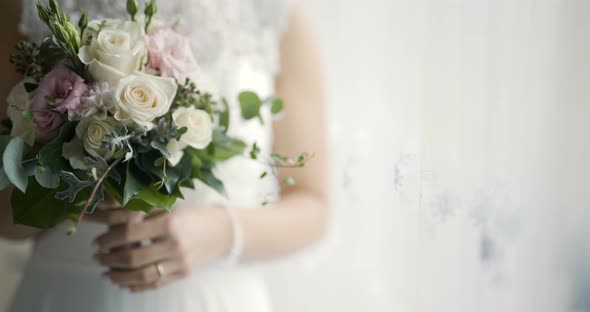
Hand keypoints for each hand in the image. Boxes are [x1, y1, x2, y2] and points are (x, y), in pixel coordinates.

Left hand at [92, 205, 232, 292]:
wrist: (225, 231)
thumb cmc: (195, 216)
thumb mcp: (171, 209)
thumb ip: (146, 216)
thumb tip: (115, 223)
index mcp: (169, 222)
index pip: (130, 233)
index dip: (109, 239)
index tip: (98, 241)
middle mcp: (174, 243)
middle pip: (133, 257)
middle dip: (110, 259)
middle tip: (98, 257)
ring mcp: (180, 261)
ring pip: (142, 275)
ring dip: (119, 276)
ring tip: (107, 274)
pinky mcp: (183, 274)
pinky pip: (156, 284)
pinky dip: (137, 286)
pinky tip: (126, 284)